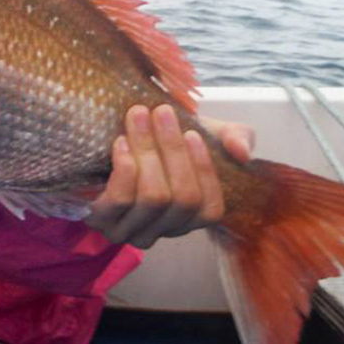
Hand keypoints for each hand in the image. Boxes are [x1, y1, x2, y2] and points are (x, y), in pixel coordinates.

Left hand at [85, 104, 253, 247]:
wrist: (116, 137)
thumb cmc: (161, 139)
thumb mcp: (206, 131)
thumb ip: (235, 137)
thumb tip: (242, 151)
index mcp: (191, 217)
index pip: (210, 209)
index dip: (204, 170)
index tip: (192, 132)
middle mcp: (164, 231)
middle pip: (181, 199)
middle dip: (172, 150)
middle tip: (160, 111)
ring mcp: (131, 232)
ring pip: (153, 198)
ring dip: (147, 150)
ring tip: (137, 116)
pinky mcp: (101, 221)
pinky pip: (120, 201)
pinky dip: (125, 167)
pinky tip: (121, 143)